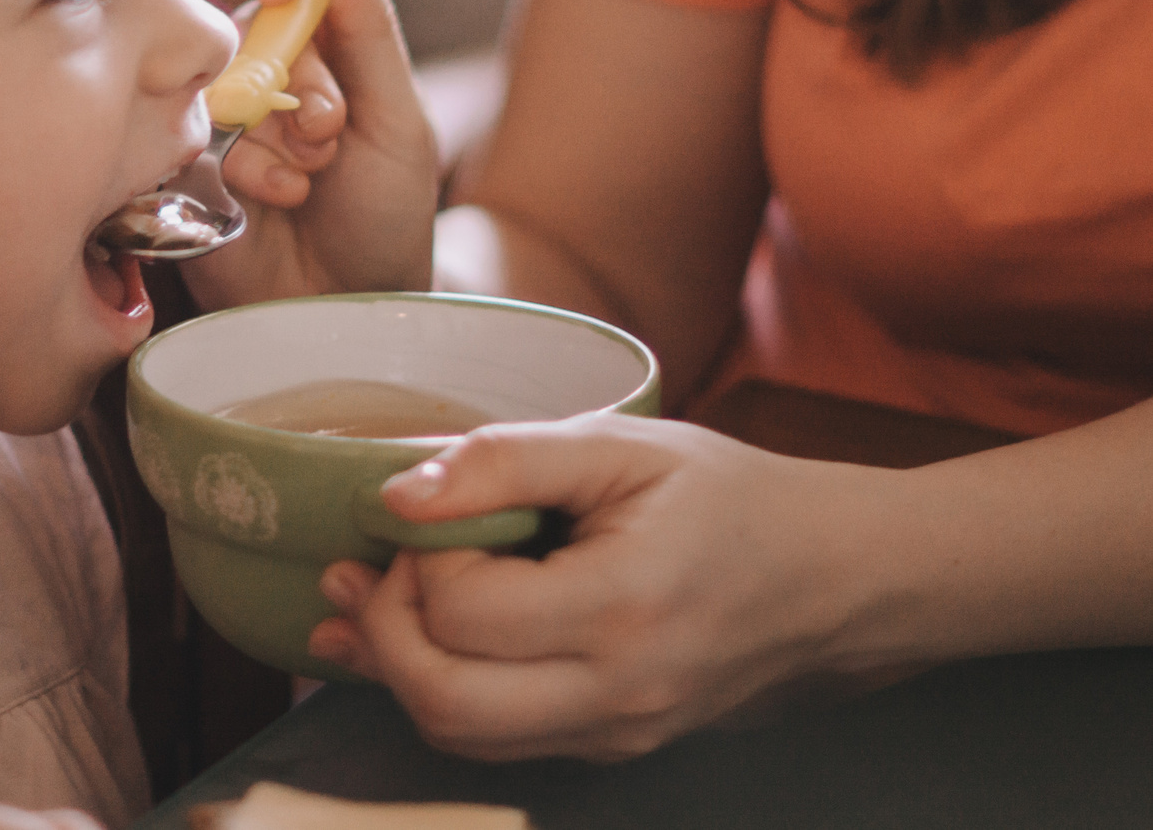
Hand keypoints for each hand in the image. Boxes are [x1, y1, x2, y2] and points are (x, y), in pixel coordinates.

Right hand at [181, 0, 437, 308]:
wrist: (353, 309)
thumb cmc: (384, 212)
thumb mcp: (396, 117)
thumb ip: (370, 24)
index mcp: (320, 32)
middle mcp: (260, 60)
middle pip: (250, 18)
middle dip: (299, 78)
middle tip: (331, 132)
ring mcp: (216, 112)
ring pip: (221, 80)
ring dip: (275, 134)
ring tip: (311, 182)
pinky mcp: (180, 165)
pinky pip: (192, 137)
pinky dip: (244, 169)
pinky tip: (276, 201)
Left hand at [305, 413, 893, 761]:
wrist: (835, 580)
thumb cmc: (731, 497)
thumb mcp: (623, 446)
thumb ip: (505, 461)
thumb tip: (397, 491)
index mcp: (624, 609)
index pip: (465, 614)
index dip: (417, 557)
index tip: (422, 506)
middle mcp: (617, 696)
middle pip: (444, 702)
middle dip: (380, 632)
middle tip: (363, 564)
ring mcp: (615, 737)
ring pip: (460, 738)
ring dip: (395, 669)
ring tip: (359, 598)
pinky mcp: (611, 747)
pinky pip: (497, 741)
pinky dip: (439, 690)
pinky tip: (409, 637)